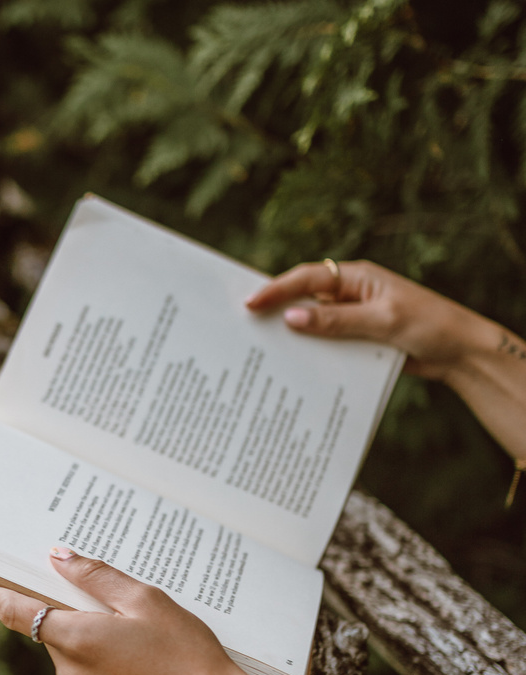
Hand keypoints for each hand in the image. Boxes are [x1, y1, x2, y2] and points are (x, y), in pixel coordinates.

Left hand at [0, 548, 262, 674]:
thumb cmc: (186, 654)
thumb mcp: (145, 601)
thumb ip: (96, 577)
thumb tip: (57, 557)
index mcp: (75, 638)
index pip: (15, 611)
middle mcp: (68, 671)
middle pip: (51, 628)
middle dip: (68, 609)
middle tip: (103, 592)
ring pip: (72, 652)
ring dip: (90, 636)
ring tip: (137, 630)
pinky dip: (102, 661)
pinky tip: (140, 657)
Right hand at [245, 260, 495, 379]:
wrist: (458, 353)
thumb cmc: (429, 325)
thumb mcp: (383, 321)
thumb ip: (338, 320)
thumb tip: (293, 317)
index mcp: (357, 278)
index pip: (308, 278)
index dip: (276, 290)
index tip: (249, 303)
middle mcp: (350, 295)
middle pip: (303, 299)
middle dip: (274, 310)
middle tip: (242, 326)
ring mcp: (352, 319)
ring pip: (312, 325)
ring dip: (291, 337)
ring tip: (260, 351)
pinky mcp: (356, 342)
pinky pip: (326, 347)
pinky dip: (310, 355)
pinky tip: (294, 370)